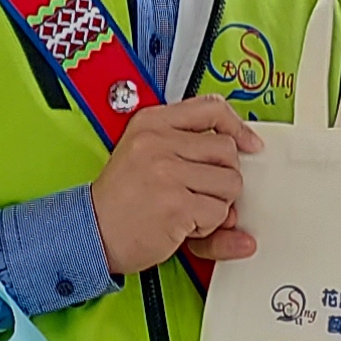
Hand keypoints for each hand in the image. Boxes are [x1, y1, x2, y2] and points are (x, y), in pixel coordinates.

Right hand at [90, 95, 261, 275]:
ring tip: (186, 209)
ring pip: (229, 184)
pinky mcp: (176, 204)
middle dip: (223, 177)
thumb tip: (246, 149)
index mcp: (151, 123)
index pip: (211, 108)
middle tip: (200, 192)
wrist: (91, 232)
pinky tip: (182, 225)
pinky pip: (219, 213)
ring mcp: (167, 172)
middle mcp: (158, 142)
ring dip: (216, 205)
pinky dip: (207, 227)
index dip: (238, 127)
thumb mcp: (145, 155)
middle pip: (228, 151)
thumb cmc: (119, 200)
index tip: (249, 143)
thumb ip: (188, 145)